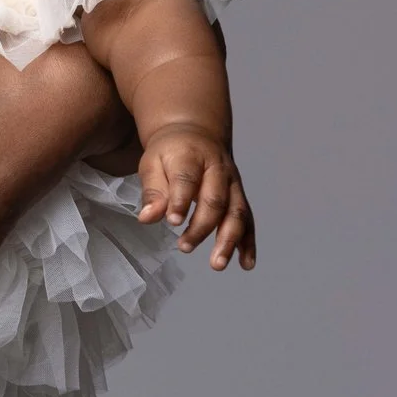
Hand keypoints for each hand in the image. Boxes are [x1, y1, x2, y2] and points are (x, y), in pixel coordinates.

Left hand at [138, 122, 256, 268]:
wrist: (196, 133)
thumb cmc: (170, 152)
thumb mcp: (152, 163)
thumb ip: (152, 191)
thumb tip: (147, 218)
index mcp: (191, 155)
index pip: (187, 179)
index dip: (181, 200)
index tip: (173, 222)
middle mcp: (218, 169)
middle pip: (215, 199)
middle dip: (202, 226)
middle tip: (185, 247)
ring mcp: (233, 183)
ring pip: (236, 212)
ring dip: (229, 239)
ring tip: (217, 263)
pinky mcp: (240, 196)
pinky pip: (248, 220)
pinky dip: (248, 242)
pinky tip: (246, 263)